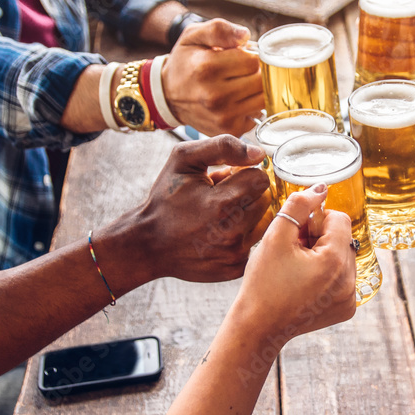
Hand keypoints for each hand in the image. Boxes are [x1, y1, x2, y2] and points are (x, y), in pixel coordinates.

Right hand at [134, 135, 271, 281]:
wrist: (149, 244)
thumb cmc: (166, 198)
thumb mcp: (184, 159)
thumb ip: (223, 146)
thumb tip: (258, 154)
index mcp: (220, 203)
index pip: (261, 179)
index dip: (244, 174)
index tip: (227, 180)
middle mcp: (231, 232)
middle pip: (265, 200)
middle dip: (247, 194)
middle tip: (222, 197)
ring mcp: (234, 253)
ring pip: (265, 222)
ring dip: (249, 214)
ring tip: (222, 215)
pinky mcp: (236, 268)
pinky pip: (256, 242)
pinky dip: (244, 235)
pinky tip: (222, 233)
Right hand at [162, 19, 263, 136]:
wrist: (168, 95)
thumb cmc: (185, 62)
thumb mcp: (194, 35)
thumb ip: (220, 29)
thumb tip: (245, 35)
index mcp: (207, 67)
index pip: (254, 61)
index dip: (252, 56)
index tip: (243, 56)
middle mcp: (215, 95)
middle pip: (261, 81)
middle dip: (257, 73)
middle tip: (243, 70)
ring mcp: (223, 116)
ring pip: (263, 99)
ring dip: (257, 90)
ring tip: (241, 84)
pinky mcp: (229, 129)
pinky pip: (257, 115)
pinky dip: (252, 107)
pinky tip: (238, 100)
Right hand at [237, 185, 356, 347]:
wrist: (257, 327)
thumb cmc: (262, 284)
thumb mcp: (276, 237)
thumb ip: (299, 205)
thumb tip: (320, 189)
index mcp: (335, 261)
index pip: (339, 218)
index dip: (315, 220)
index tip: (296, 234)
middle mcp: (350, 281)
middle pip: (342, 238)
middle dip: (319, 238)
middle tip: (293, 251)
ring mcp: (350, 298)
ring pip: (343, 257)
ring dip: (323, 255)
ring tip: (296, 267)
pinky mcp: (345, 309)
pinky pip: (342, 278)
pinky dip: (326, 274)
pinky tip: (303, 283)